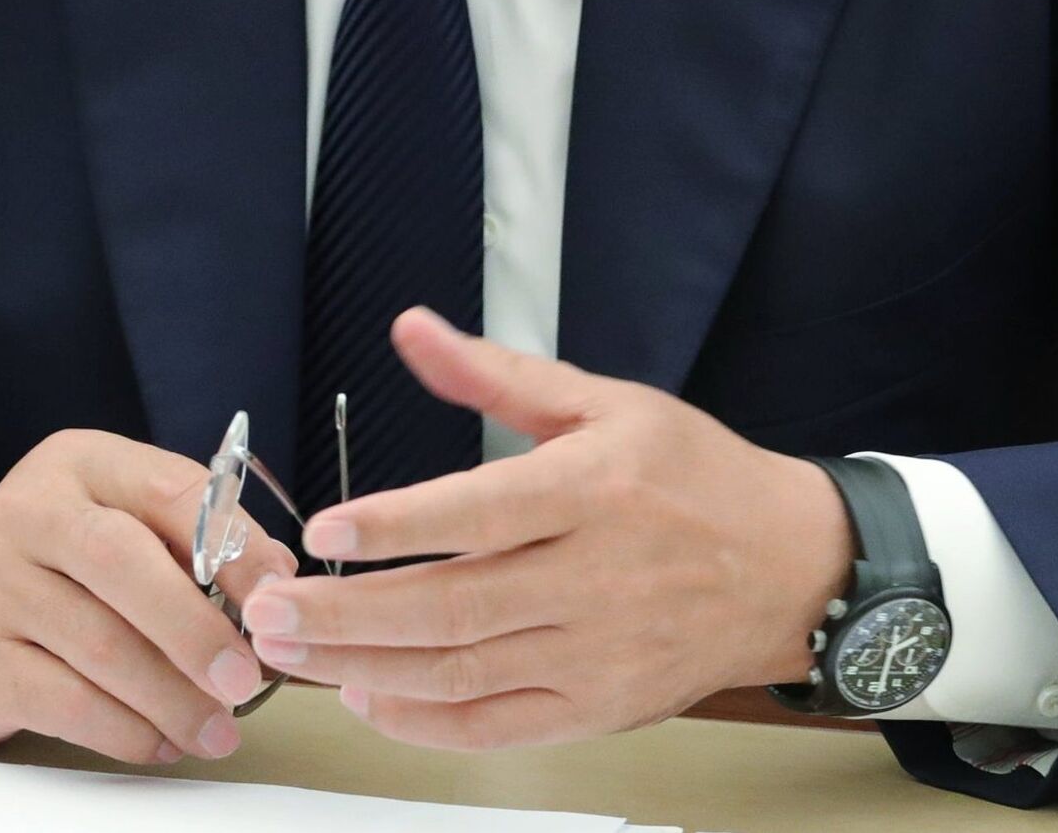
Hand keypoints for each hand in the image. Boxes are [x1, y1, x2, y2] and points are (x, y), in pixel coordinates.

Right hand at [0, 428, 294, 764]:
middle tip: (246, 677)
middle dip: (194, 629)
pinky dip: (126, 732)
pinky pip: (67, 706)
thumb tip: (273, 574)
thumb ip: (190, 531)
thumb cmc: (60, 552)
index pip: (168, 490)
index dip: (230, 546)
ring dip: (171, 697)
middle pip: (123, 566)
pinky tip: (164, 742)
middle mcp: (31, 514)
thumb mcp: (117, 509)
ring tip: (219, 726)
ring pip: (99, 648)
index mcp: (81, 462)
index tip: (275, 595)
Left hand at [240, 309, 851, 748]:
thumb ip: (495, 373)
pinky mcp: (596, 709)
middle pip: (452, 606)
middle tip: (271, 610)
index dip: (397, 526)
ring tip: (294, 651)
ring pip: (461, 673)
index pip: (480, 514)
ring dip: (365, 668)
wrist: (785, 567)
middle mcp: (593, 579)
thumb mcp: (601, 400)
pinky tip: (369, 697)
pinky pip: (495, 728)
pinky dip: (423, 722)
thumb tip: (413, 329)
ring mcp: (594, 656)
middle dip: (348, 614)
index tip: (324, 529)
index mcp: (594, 490)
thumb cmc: (691, 476)